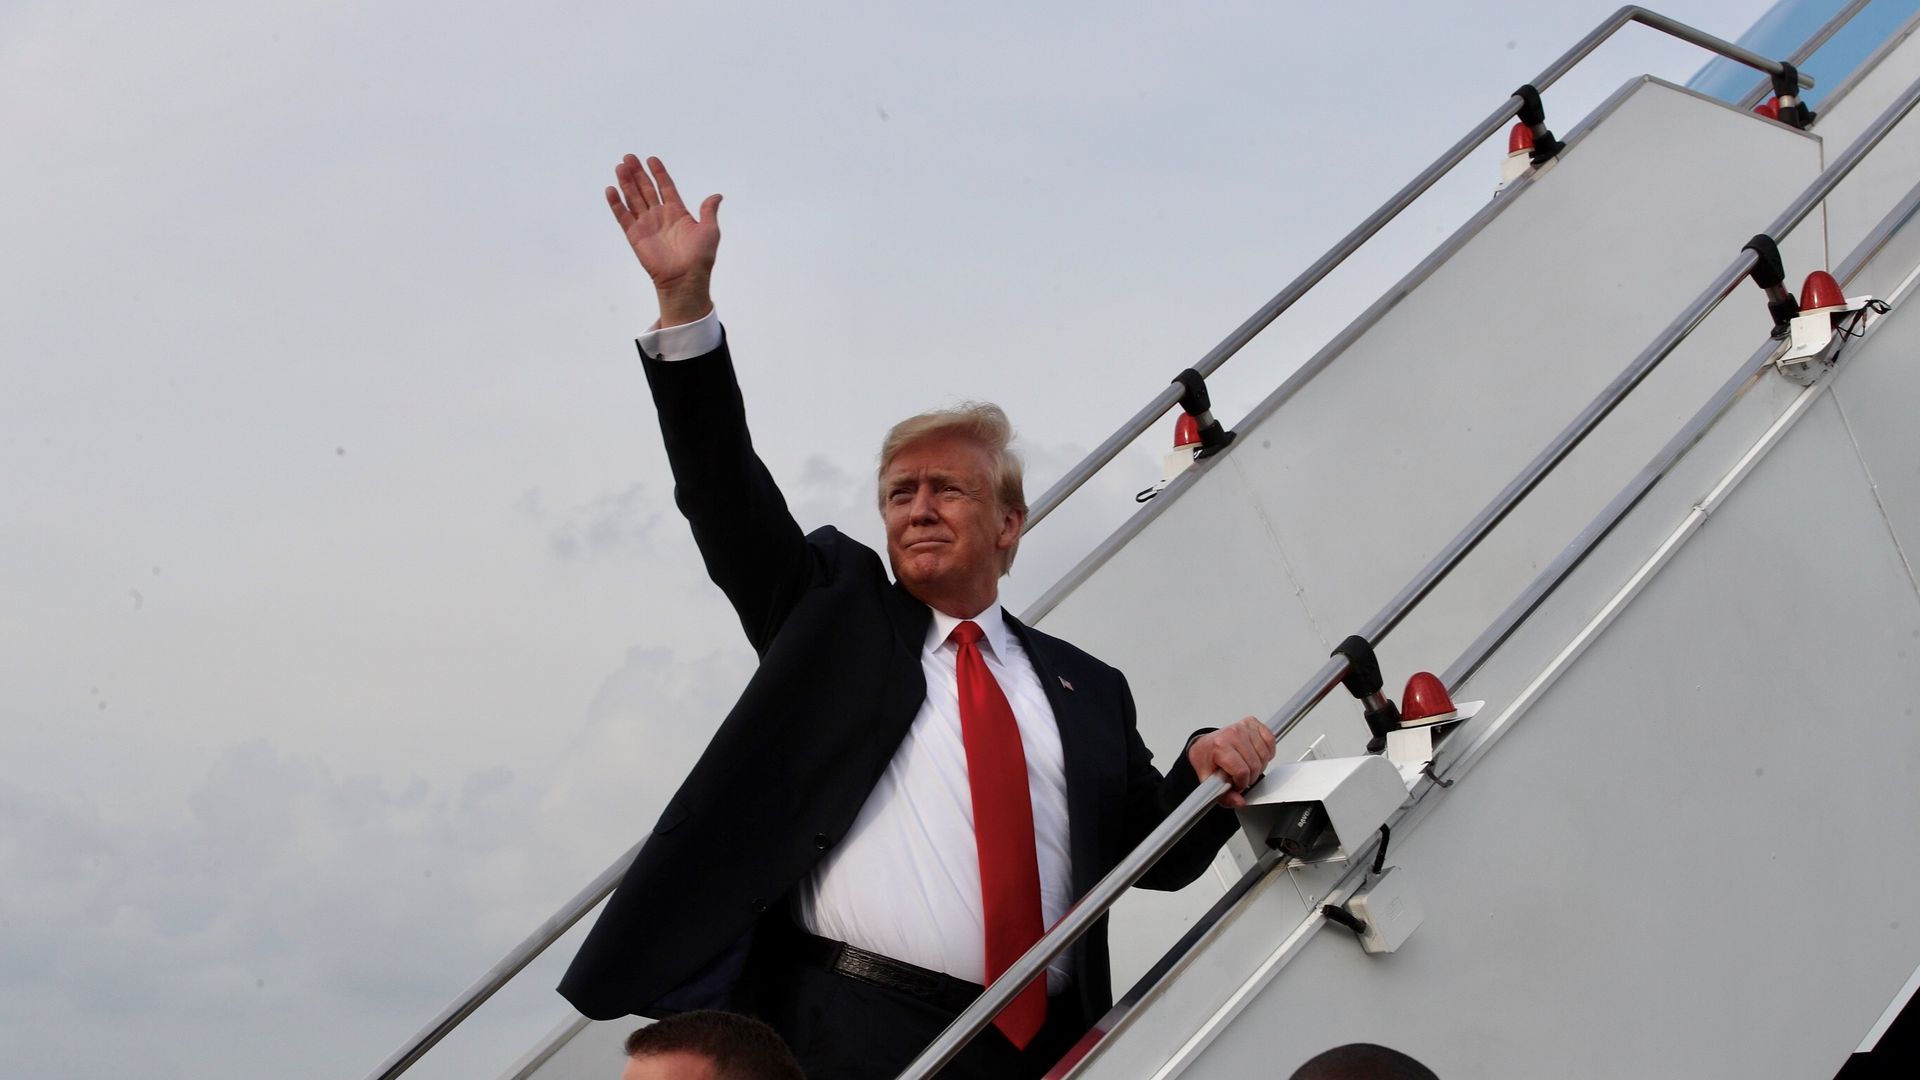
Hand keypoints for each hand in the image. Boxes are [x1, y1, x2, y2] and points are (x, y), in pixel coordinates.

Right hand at [606, 154, 721, 325]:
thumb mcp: (710, 230)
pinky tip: (611, 189)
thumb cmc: (700, 257)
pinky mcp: (635, 236)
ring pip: (633, 199)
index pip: (665, 187)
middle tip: (629, 157)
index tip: (652, 159)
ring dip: (626, 183)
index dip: (659, 173)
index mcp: (677, 213)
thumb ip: (708, 210)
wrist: (685, 278)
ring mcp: (646, 225)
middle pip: (646, 189)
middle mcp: (660, 216)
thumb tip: (717, 195)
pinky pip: (623, 216)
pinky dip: (616, 203)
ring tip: (620, 166)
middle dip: (638, 173)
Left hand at [1187, 717, 1276, 808]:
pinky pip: (1270, 739)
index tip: (1236, 784)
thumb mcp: (1208, 781)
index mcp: (1219, 746)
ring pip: (1264, 755)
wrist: (1204, 745)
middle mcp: (1232, 733)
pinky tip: (1257, 755)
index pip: (1241, 771)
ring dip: (1259, 765)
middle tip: (1241, 777)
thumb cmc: (1206, 759)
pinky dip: (1268, 751)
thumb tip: (1239, 801)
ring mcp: (1243, 727)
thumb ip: (1224, 796)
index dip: (1241, 783)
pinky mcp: (1252, 723)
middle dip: (1250, 777)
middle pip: (1254, 765)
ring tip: (1247, 766)